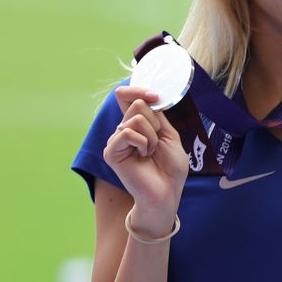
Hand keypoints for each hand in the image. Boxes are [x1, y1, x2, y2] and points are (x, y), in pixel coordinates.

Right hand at [102, 86, 187, 228]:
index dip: (140, 90)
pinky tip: (144, 156)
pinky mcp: (111, 151)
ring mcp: (116, 140)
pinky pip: (127, 133)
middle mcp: (123, 129)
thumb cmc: (170, 167)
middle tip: (157, 143)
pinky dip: (143, 143)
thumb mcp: (169, 135)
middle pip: (137, 104)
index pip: (128, 96)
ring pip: (135, 118)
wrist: (167, 191)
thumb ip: (157, 115)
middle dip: (155, 123)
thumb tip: (147, 97)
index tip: (156, 96)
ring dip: (152, 136)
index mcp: (136, 124)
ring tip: (151, 152)